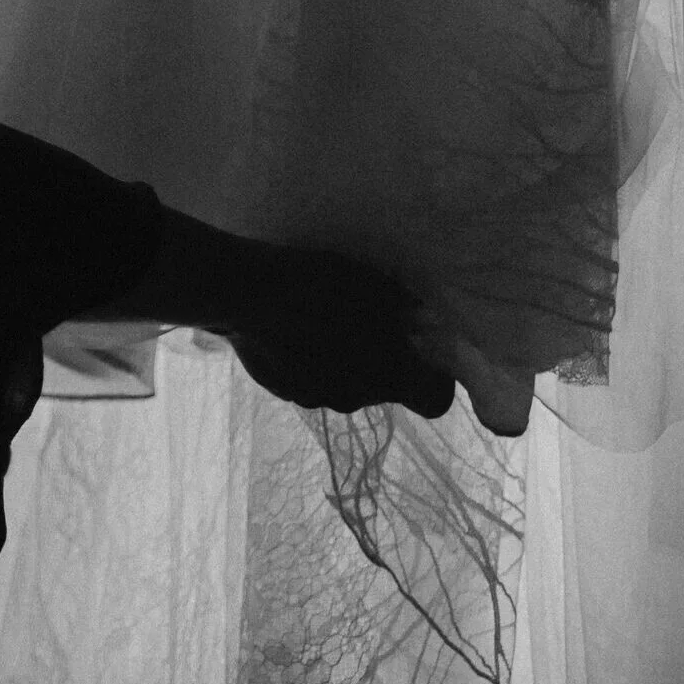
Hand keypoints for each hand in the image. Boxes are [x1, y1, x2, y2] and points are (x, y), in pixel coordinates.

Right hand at [214, 242, 457, 419]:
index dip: (437, 378)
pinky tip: (293, 328)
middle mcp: (358, 398)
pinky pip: (311, 379)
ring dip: (344, 359)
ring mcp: (318, 398)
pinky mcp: (286, 391)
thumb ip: (404, 306)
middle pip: (386, 387)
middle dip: (382, 358)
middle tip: (365, 320)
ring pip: (346, 383)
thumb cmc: (318, 284)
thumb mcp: (372, 284)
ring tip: (321, 319)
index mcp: (388, 374)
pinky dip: (310, 360)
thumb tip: (424, 316)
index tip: (425, 350)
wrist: (246, 294)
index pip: (436, 399)